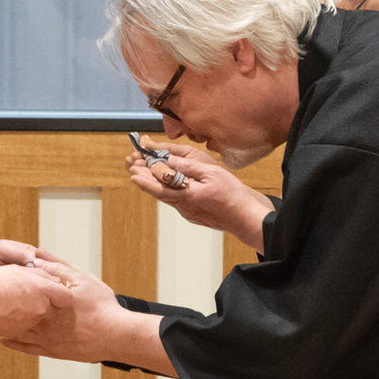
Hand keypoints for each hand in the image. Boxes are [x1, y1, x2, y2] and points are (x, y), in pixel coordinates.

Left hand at [1, 259, 121, 362]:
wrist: (116, 335)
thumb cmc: (102, 306)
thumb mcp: (81, 278)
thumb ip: (57, 268)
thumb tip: (38, 257)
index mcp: (49, 299)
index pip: (22, 290)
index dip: (7, 284)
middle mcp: (43, 319)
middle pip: (15, 310)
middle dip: (0, 304)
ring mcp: (46, 337)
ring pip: (17, 328)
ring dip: (2, 323)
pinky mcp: (52, 350)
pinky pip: (26, 347)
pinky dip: (13, 342)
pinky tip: (3, 339)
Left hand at [125, 142, 273, 251]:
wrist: (245, 217)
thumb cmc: (232, 195)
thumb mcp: (210, 173)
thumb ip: (188, 167)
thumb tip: (169, 161)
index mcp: (186, 196)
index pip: (159, 188)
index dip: (144, 181)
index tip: (132, 173)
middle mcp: (184, 207)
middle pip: (160, 192)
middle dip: (146, 179)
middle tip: (135, 167)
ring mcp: (189, 213)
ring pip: (169, 197)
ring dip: (157, 184)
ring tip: (148, 172)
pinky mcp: (195, 215)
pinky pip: (178, 200)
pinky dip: (170, 190)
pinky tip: (170, 183)